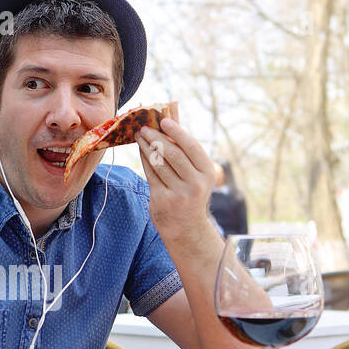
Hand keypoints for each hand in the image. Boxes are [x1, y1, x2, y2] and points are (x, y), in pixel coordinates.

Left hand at [136, 117, 215, 246]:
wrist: (186, 227)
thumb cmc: (190, 193)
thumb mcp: (197, 175)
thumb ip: (186, 152)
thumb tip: (170, 122)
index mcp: (207, 173)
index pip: (191, 147)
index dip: (177, 132)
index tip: (163, 120)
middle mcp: (195, 184)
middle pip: (173, 154)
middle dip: (156, 137)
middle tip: (144, 127)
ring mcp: (178, 193)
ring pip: (159, 163)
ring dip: (147, 146)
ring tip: (140, 136)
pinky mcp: (162, 200)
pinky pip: (150, 174)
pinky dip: (144, 160)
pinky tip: (141, 151)